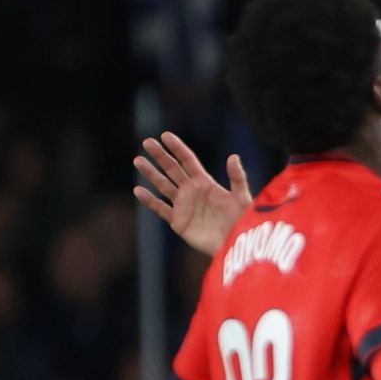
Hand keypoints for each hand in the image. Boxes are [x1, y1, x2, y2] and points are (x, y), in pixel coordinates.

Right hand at [133, 132, 251, 257]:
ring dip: (150, 173)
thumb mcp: (242, 197)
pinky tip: (138, 190)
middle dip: (160, 156)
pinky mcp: (178, 221)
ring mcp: (183, 205)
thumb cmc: (242, 220)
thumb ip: (237, 177)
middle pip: (172, 169)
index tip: (165, 135)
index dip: (177, 148)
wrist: (235, 244)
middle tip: (147, 142)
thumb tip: (233, 156)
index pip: (188, 161)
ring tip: (138, 160)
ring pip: (163, 185)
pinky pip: (160, 208)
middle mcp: (192, 191)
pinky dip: (149, 200)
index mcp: (205, 183)